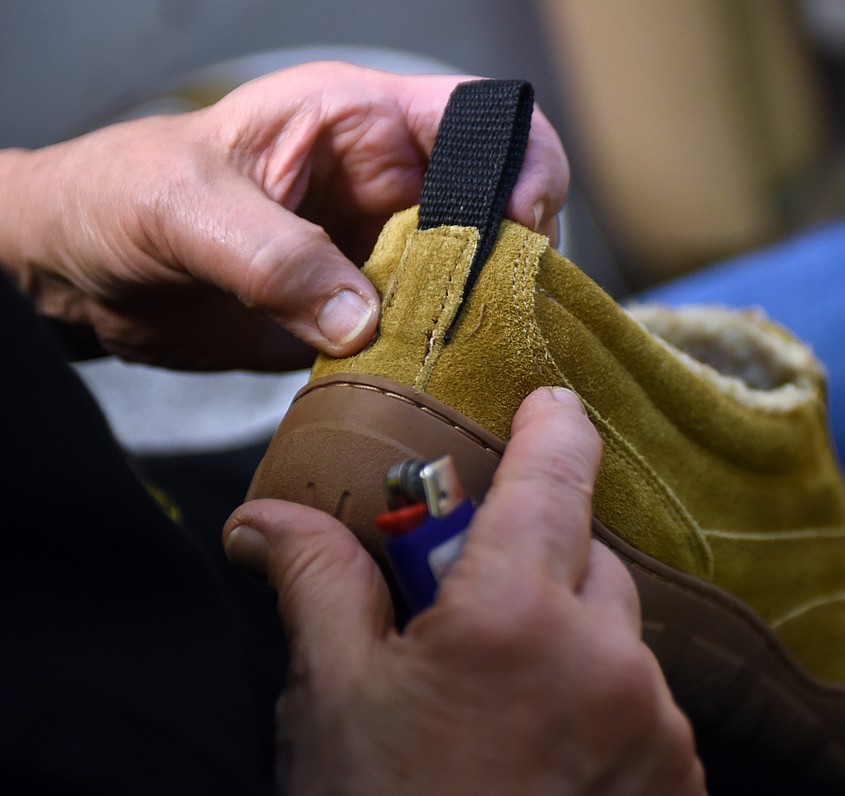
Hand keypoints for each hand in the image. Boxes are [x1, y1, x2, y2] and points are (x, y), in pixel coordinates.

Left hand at [0, 63, 567, 368]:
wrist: (79, 271)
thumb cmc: (116, 199)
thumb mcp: (184, 210)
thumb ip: (273, 257)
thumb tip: (362, 320)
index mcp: (355, 121)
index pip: (475, 117)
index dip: (518, 161)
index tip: (520, 226)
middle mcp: (385, 183)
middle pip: (498, 208)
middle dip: (515, 259)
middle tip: (499, 313)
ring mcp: (381, 251)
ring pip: (473, 278)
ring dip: (481, 318)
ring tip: (472, 358)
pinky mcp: (366, 312)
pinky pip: (429, 333)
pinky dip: (443, 359)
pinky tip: (439, 384)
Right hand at [223, 388, 706, 795]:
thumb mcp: (332, 705)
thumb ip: (319, 586)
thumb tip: (267, 521)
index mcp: (515, 619)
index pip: (555, 475)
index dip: (554, 426)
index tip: (551, 404)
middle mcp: (607, 663)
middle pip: (589, 560)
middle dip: (539, 565)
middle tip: (477, 611)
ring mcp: (657, 729)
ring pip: (621, 640)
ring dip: (572, 647)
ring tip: (504, 713)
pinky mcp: (684, 787)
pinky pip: (648, 709)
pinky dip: (605, 709)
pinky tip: (547, 760)